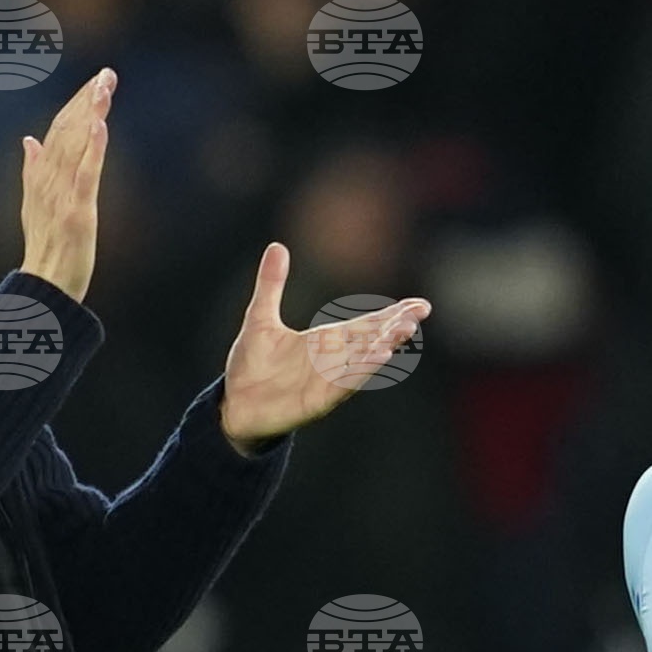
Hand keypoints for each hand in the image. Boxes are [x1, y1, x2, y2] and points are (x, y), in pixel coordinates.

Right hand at [18, 68, 114, 301]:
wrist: (44, 286)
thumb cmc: (45, 250)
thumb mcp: (34, 206)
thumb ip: (31, 171)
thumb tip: (28, 140)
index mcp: (41, 178)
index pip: (58, 131)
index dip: (75, 105)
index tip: (93, 82)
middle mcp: (49, 181)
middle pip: (67, 132)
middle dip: (86, 100)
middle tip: (107, 74)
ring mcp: (63, 196)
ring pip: (76, 146)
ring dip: (90, 114)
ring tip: (104, 87)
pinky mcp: (78, 213)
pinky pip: (85, 175)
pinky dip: (92, 149)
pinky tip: (100, 124)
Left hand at [220, 242, 429, 446]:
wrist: (232, 405)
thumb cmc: (250, 365)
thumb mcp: (260, 318)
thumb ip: (271, 284)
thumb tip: (277, 245)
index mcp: (325, 341)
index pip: (366, 324)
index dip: (392, 314)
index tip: (419, 304)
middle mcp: (333, 360)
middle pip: (371, 340)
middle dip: (395, 327)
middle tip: (419, 313)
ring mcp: (327, 381)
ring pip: (362, 361)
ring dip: (384, 346)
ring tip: (404, 331)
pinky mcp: (317, 401)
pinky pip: (344, 384)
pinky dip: (362, 370)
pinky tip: (379, 356)